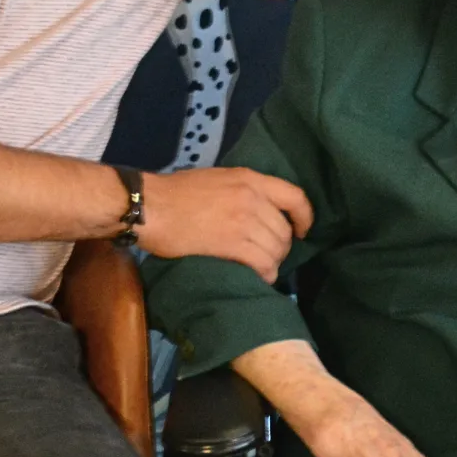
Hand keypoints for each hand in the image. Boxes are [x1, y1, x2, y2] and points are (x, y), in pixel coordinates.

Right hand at [134, 166, 312, 282]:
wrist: (151, 206)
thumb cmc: (176, 191)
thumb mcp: (218, 179)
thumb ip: (242, 190)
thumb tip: (257, 209)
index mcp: (250, 179)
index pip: (295, 197)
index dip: (304, 217)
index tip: (302, 231)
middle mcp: (253, 198)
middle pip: (284, 230)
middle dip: (282, 247)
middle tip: (268, 255)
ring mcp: (243, 221)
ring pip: (276, 249)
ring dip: (272, 263)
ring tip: (261, 268)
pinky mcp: (231, 243)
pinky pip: (262, 264)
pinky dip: (264, 274)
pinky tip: (257, 277)